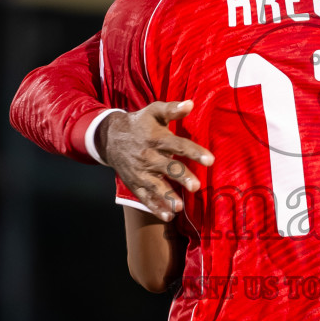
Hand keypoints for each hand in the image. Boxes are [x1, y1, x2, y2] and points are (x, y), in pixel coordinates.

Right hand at [98, 101, 214, 220]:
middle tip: (196, 186)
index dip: (194, 151)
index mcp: (156, 138)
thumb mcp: (154, 112)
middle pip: (167, 167)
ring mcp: (140, 172)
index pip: (178, 144)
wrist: (109, 137)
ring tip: (179, 207)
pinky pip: (145, 197)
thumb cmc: (140, 124)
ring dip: (167, 196)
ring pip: (155, 185)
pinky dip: (155, 207)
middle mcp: (148, 156)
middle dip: (181, 176)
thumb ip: (173, 109)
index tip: (210, 160)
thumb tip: (190, 103)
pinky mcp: (135, 183)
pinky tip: (168, 217)